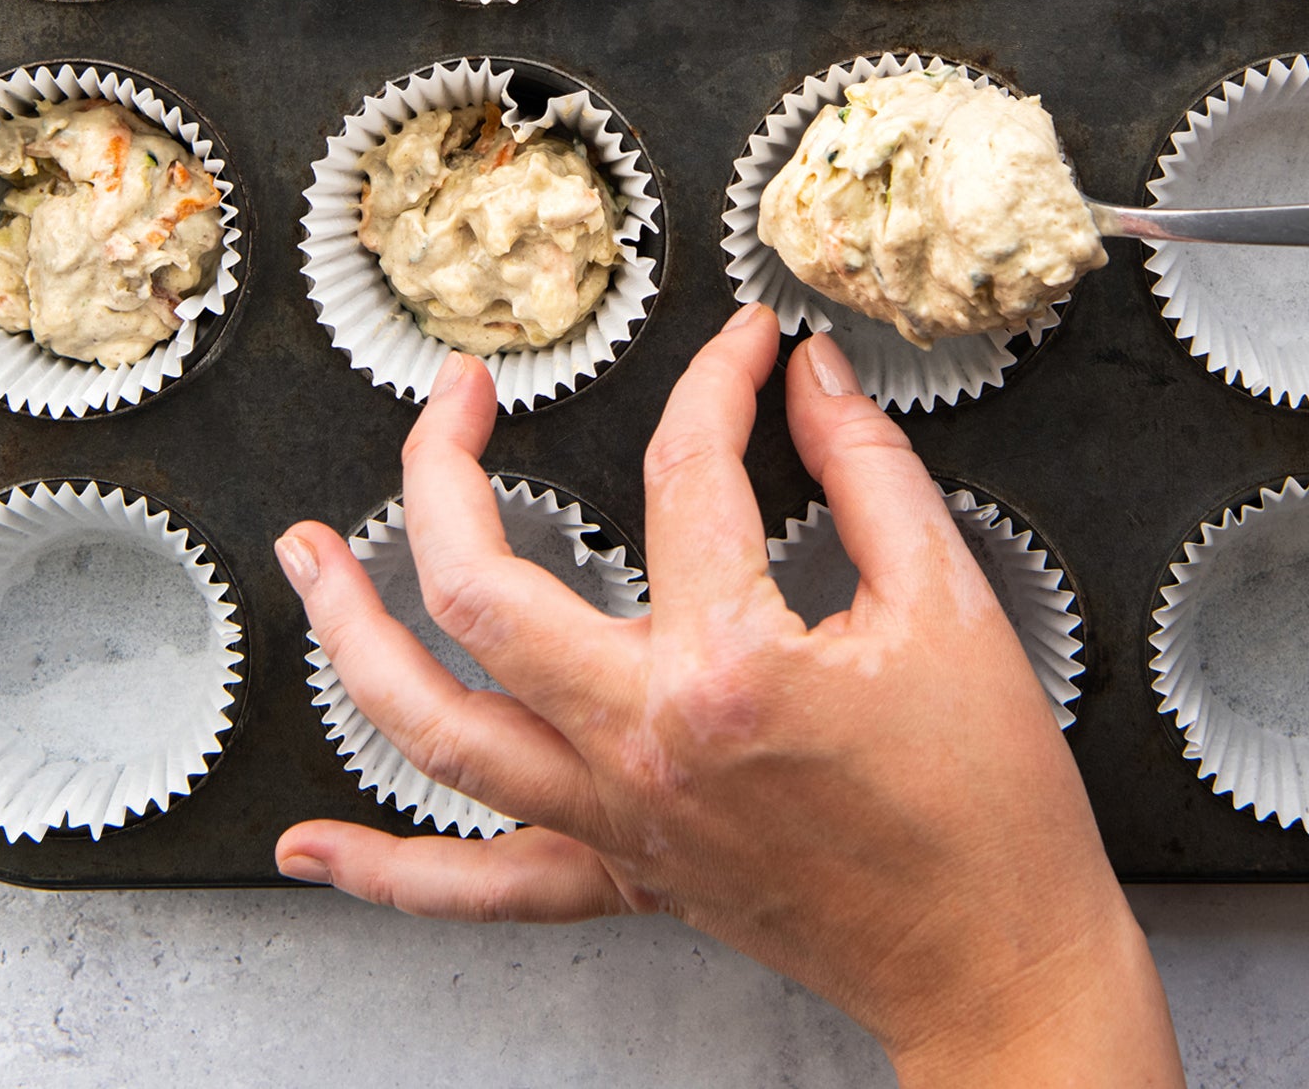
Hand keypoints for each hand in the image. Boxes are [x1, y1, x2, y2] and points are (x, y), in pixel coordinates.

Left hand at [270, 306, 1183, 1086]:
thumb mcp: (950, 605)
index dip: (715, 383)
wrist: (998, 960)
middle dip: (443, 472)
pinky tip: (313, 845)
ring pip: (436, 730)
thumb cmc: (988, 805)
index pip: (687, 476)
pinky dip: (384, 872)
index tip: (744, 349)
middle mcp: (644, 745)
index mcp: (729, 670)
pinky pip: (476, 887)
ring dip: (352, 638)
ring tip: (311, 557)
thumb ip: (868, 471)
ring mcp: (619, 818)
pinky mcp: (624, 874)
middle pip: (484, 593)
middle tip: (456, 399)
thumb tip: (811, 380)